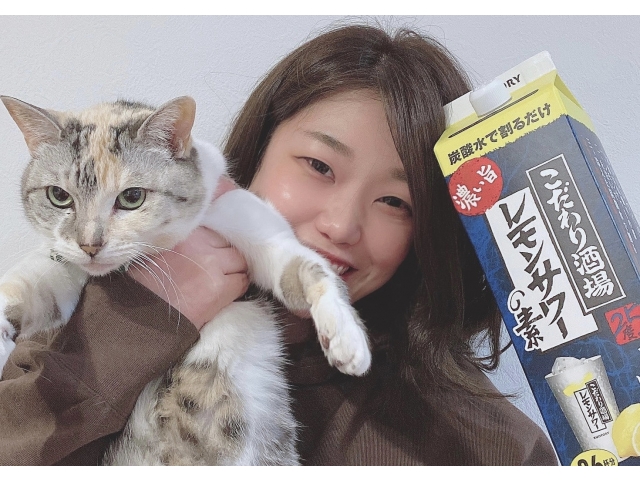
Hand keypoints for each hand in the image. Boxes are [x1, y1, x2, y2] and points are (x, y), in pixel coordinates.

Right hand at [128, 177, 248, 329]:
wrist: (135, 316)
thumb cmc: (140, 283)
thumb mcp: (153, 246)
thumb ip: (175, 235)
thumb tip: (196, 226)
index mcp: (181, 229)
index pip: (214, 217)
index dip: (217, 229)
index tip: (218, 232)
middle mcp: (200, 242)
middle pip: (229, 239)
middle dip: (226, 249)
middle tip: (218, 260)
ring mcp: (213, 264)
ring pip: (240, 259)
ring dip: (234, 267)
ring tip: (222, 275)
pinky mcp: (220, 288)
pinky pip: (242, 280)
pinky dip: (237, 284)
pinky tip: (225, 289)